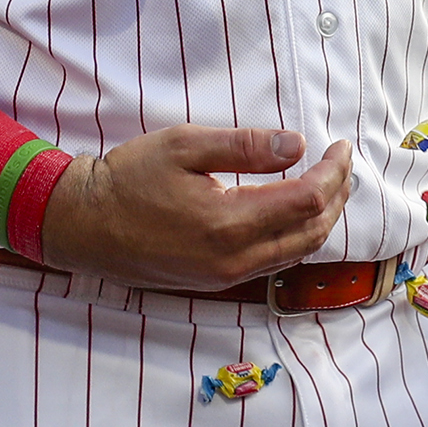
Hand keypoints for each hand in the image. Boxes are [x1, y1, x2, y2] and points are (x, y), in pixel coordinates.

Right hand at [39, 127, 353, 291]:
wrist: (85, 225)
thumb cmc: (128, 178)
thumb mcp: (183, 145)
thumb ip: (244, 146)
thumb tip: (297, 146)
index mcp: (229, 222)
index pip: (307, 199)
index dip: (333, 172)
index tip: (340, 146)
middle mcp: (235, 258)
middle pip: (312, 232)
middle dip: (336, 196)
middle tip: (342, 165)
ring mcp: (227, 276)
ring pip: (297, 252)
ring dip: (321, 219)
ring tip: (329, 187)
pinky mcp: (217, 281)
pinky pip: (274, 262)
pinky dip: (297, 237)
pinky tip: (295, 214)